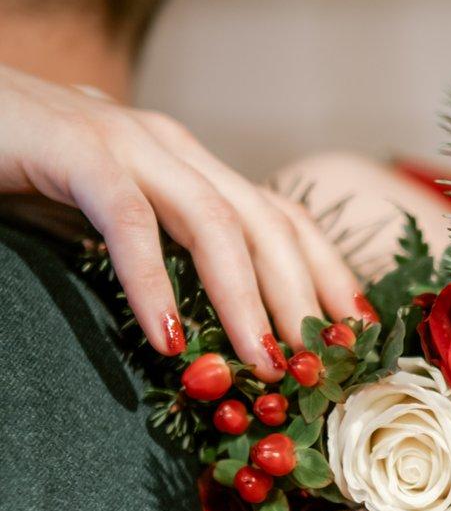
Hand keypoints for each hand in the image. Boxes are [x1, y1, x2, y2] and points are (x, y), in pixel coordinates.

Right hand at [0, 66, 370, 377]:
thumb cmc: (20, 168)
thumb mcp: (103, 219)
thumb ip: (156, 255)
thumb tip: (199, 333)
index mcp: (188, 164)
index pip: (281, 219)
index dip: (328, 275)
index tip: (357, 336)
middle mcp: (172, 146)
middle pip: (266, 224)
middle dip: (304, 299)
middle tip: (321, 368)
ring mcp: (125, 142)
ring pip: (214, 222)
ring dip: (246, 300)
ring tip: (264, 364)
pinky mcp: (73, 149)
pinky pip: (129, 220)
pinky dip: (153, 281)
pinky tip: (166, 337)